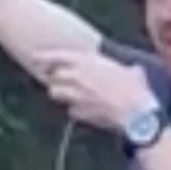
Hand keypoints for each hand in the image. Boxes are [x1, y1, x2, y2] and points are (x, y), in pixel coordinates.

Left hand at [33, 49, 157, 132]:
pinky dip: (75, 109)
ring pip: (55, 93)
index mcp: (88, 61)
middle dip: (55, 78)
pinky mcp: (77, 112)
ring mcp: (75, 95)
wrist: (135, 113)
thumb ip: (124, 68)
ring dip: (60, 93)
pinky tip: (86, 110)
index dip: (44, 56)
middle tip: (59, 78)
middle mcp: (77, 76)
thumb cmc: (135, 88)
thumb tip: (133, 70)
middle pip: (53, 76)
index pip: (57, 56)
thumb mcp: (131, 70)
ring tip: (69, 94)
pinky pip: (70, 110)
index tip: (35, 57)